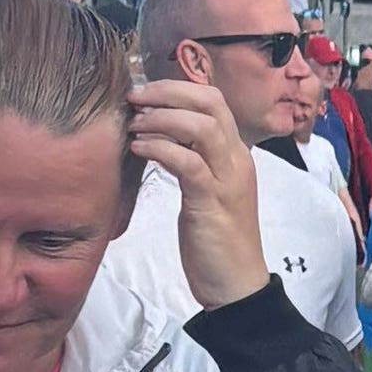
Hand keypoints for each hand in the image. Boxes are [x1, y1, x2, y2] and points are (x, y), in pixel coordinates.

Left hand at [128, 78, 268, 309]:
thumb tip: (159, 136)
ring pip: (202, 127)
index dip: (177, 88)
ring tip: (134, 125)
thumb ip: (191, 161)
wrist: (237, 284)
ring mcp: (228, 179)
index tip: (144, 94)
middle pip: (211, 103)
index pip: (214, 100)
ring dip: (161, 118)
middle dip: (168, 93)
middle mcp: (237, 159)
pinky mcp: (213, 201)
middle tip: (134, 99)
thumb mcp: (205, 192)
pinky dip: (160, 149)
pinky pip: (187, 162)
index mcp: (236, 154)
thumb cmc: (216, 240)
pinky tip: (138, 149)